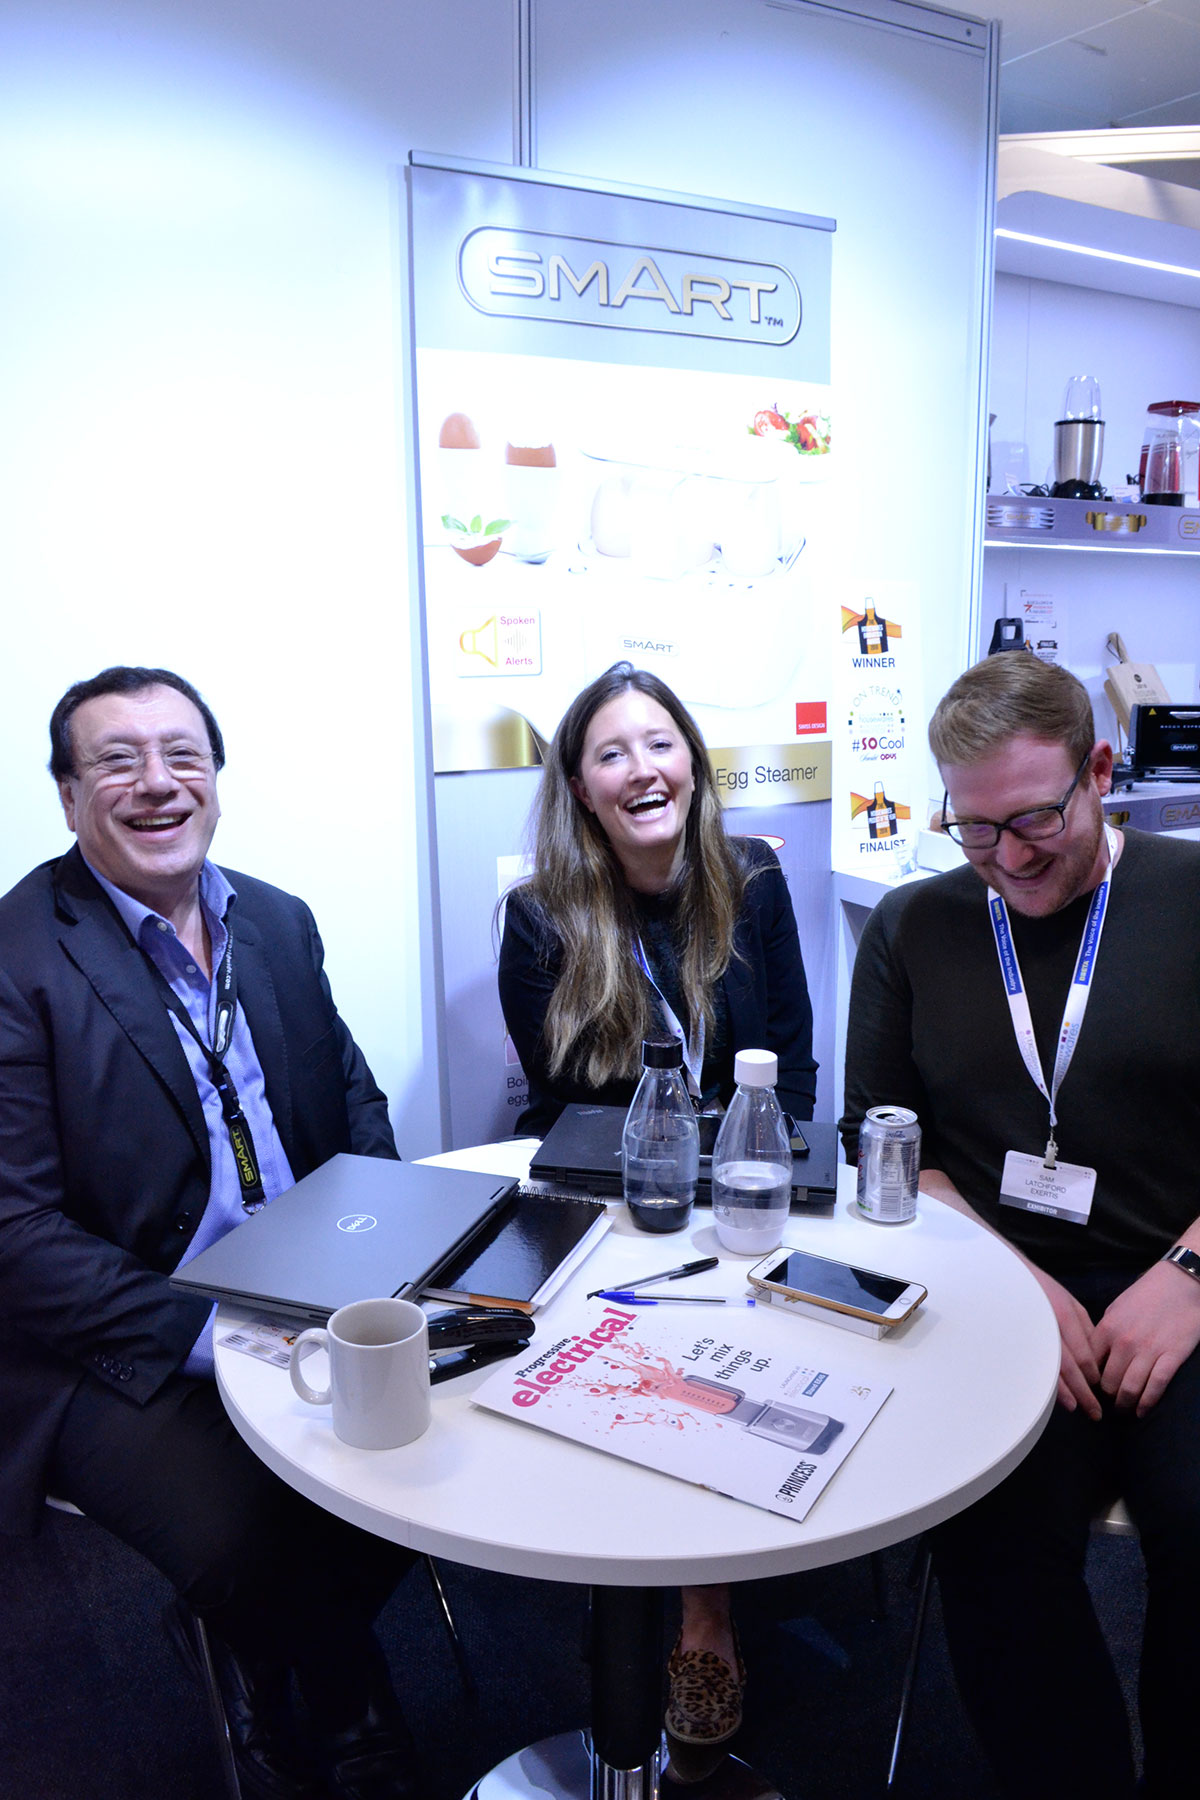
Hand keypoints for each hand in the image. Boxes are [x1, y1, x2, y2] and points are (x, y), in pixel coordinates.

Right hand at [1027, 1263, 1101, 1419]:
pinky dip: (1045, 1383)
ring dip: (1066, 1392)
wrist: (1009, 1276)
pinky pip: (1033, 1366)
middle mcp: (1049, 1328)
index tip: (1099, 1387)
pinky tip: (1052, 1395)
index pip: (1085, 1356)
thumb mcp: (1069, 1303)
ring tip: (1077, 1407)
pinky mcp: (1018, 1341)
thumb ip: (1086, 1329)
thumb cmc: (1042, 1290)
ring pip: (1052, 1370)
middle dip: (1085, 1392)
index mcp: (1065, 1317)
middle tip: (1096, 1412)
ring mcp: (1031, 1335)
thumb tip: (1097, 1358)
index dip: (1093, 1376)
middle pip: (1071, 1368)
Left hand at [1092, 1261, 1199, 1415]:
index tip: (1089, 1387)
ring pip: (1129, 1389)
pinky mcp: (1171, 1357)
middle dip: (1107, 1396)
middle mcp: (1124, 1342)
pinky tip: (1141, 1411)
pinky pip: (1155, 1387)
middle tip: (1108, 1403)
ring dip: (1124, 1404)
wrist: (1181, 1283)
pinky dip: (1146, 1404)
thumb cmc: (1148, 1293)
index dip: (1088, 1379)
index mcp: (1108, 1328)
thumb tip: (1095, 1354)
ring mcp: (1149, 1351)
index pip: (1089, 1363)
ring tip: (1123, 1409)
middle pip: (1108, 1382)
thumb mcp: (1117, 1308)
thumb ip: (1105, 1331)